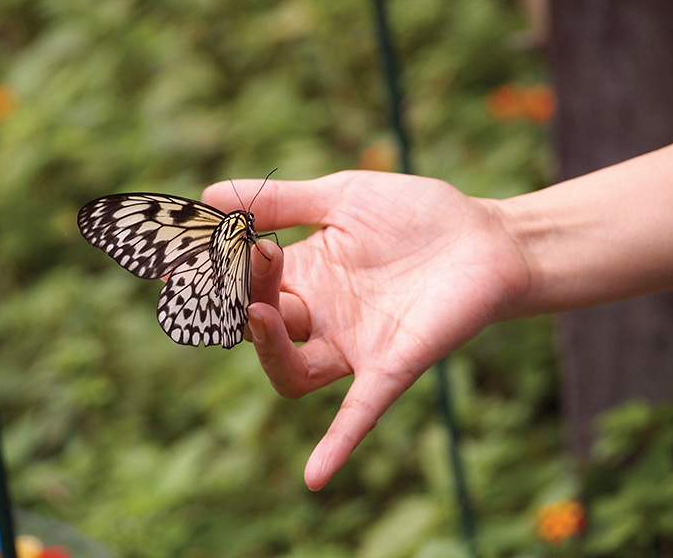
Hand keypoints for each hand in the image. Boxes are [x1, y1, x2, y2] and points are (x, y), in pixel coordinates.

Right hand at [204, 171, 531, 489]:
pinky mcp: (391, 366)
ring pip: (292, 371)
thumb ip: (284, 201)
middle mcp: (321, 316)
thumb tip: (208, 195)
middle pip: (260, 325)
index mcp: (305, 274)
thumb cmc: (417, 213)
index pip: (244, 283)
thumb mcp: (343, 197)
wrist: (487, 237)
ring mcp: (354, 345)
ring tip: (260, 312)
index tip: (186, 253)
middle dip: (245, 294)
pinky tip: (313, 478)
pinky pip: (359, 413)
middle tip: (255, 255)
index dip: (216, 273)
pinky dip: (336, 444)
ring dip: (269, 349)